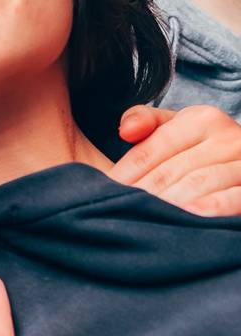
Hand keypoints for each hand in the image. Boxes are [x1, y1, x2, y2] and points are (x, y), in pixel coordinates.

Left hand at [111, 104, 240, 215]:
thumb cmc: (207, 152)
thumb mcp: (180, 128)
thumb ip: (148, 122)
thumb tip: (124, 131)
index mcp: (203, 119)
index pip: (152, 149)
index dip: (125, 173)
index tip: (106, 191)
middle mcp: (227, 137)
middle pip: (170, 169)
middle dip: (142, 192)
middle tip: (121, 210)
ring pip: (197, 183)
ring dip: (169, 202)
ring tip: (146, 217)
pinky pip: (234, 198)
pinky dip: (211, 207)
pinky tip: (190, 216)